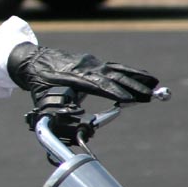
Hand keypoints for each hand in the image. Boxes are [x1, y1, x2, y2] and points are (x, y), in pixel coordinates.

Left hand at [7, 43, 157, 103]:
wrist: (31, 60)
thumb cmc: (38, 83)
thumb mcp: (42, 100)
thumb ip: (56, 114)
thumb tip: (71, 126)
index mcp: (74, 76)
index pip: (98, 85)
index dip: (114, 92)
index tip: (129, 100)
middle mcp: (85, 67)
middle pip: (114, 77)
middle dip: (134, 87)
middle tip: (152, 96)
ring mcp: (90, 62)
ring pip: (117, 70)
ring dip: (137, 78)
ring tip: (156, 85)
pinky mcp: (92, 61)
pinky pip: (115, 67)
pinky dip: (130, 72)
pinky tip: (145, 77)